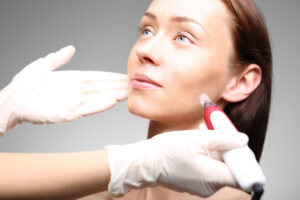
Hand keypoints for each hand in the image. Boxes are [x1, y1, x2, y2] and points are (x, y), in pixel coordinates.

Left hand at [0, 46, 127, 135]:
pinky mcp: (69, 113)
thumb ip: (58, 58)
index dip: (110, 76)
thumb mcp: (42, 66)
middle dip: (117, 86)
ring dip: (114, 95)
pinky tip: (112, 101)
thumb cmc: (23, 85)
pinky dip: (100, 105)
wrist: (12, 102)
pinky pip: (88, 109)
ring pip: (98, 98)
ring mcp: (73, 103)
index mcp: (72, 79)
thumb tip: (71, 48)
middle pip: (101, 88)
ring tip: (128, 93)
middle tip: (133, 84)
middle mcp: (76, 91)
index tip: (124, 75)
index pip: (96, 77)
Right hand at [105, 129, 247, 196]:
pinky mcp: (195, 182)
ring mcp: (202, 186)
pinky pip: (208, 169)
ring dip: (216, 150)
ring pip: (219, 167)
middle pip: (231, 169)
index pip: (243, 175)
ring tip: (205, 134)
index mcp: (212, 178)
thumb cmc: (167, 151)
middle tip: (219, 133)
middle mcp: (210, 187)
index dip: (245, 159)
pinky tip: (198, 143)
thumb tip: (243, 140)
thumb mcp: (197, 139)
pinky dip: (207, 156)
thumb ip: (224, 139)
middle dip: (228, 149)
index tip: (239, 145)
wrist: (146, 162)